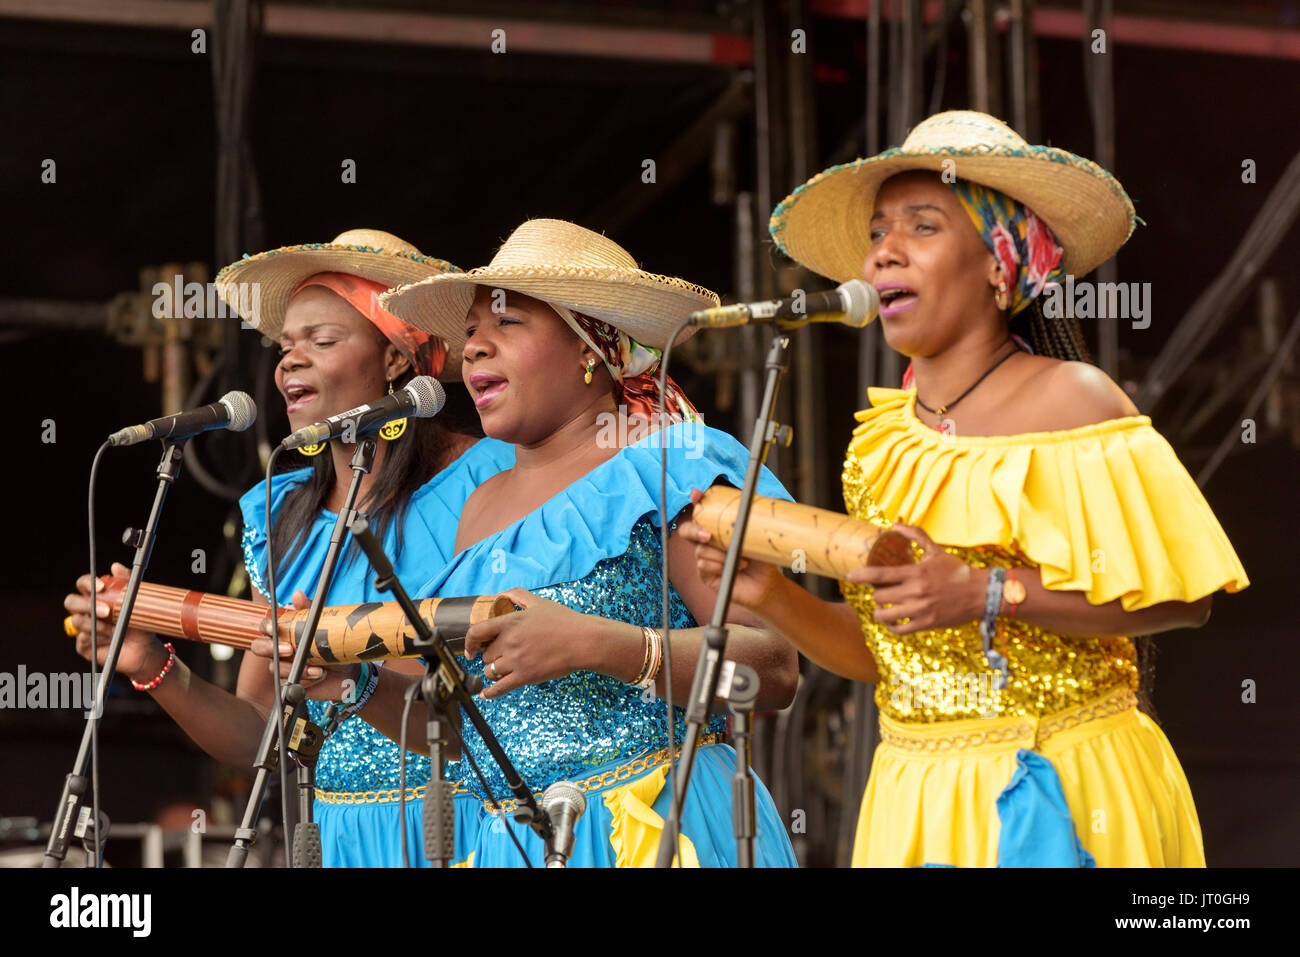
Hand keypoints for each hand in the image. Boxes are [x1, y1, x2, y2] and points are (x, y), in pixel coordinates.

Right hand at [63, 561, 168, 682]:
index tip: (101, 586)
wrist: (145, 648)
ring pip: (78, 621)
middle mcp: (87, 611)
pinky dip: (99, 638)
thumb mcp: (137, 601)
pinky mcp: (84, 645)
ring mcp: (83, 628)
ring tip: (116, 629)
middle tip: (106, 611)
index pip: (83, 584)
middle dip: (87, 604)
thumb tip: (115, 566)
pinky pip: (84, 639)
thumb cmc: (139, 623)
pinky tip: (112, 639)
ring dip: (98, 625)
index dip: (87, 583)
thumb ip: (127, 582)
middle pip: (71, 602)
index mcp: (96, 597)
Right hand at [249, 589, 359, 700]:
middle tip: (289, 649)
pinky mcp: (291, 682)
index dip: (265, 627)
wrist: (349, 668)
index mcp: (283, 632)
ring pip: (276, 667)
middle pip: (259, 648)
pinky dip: (306, 678)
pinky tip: (320, 674)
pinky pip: (291, 681)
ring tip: (317, 666)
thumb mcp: (324, 623)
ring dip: (296, 667)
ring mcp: (284, 666)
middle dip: (271, 648)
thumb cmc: (332, 643)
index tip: (273, 628)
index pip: (265, 627)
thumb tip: (297, 594)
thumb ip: (309, 609)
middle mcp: (279, 649)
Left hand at [462, 588, 592, 699]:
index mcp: (509, 622)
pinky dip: (490, 692)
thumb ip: (517, 595)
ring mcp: (516, 661)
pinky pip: (499, 688)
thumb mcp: (538, 602)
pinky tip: (486, 694)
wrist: (582, 641)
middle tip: (503, 656)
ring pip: (490, 672)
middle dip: (491, 657)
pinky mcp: (525, 676)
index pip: (476, 633)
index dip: (469, 643)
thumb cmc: (563, 621)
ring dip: (493, 672)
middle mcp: (509, 642)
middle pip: (486, 655)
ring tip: (503, 670)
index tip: (470, 650)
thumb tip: (502, 594)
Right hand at [678, 489, 787, 613]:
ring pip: (700, 550)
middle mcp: (707, 543)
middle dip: (694, 530)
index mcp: (717, 530)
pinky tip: (736, 568)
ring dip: (721, 555)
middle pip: (687, 531)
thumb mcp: (756, 536)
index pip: (701, 513)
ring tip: (742, 559)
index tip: (696, 494)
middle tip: (707, 535)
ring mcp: (704, 559)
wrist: (768, 583)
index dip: (696, 502)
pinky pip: (703, 565)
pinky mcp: (705, 576)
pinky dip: (720, 566)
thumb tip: (747, 502)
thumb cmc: (762, 558)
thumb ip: (748, 521)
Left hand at [845, 524, 984, 633]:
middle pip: (879, 596)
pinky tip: (893, 622)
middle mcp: (915, 592)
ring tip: (883, 608)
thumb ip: (916, 536)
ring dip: (880, 612)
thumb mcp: (936, 551)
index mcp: (915, 573)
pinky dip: (892, 627)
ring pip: (885, 616)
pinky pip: (899, 630)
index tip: (849, 575)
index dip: (861, 575)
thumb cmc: (957, 571)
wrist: (980, 593)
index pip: (880, 574)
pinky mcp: (927, 624)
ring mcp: (920, 610)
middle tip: (880, 592)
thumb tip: (896, 525)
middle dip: (876, 594)